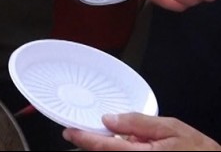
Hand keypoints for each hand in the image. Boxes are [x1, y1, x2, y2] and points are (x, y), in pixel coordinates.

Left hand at [63, 113, 220, 150]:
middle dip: (93, 144)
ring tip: (115, 138)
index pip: (104, 147)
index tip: (69, 131)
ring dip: (105, 149)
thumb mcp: (171, 129)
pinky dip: (116, 151)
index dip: (83, 139)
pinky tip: (126, 144)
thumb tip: (109, 119)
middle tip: (87, 131)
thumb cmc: (198, 151)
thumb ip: (138, 123)